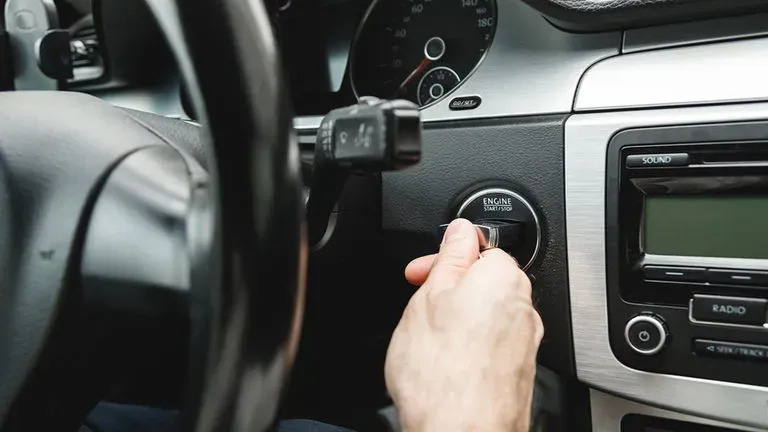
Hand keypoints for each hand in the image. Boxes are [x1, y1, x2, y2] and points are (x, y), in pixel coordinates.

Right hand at [385, 219, 542, 431]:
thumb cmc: (443, 373)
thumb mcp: (431, 295)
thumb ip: (450, 256)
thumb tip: (460, 231)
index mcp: (504, 277)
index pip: (478, 246)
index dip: (442, 258)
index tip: (422, 272)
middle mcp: (523, 307)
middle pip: (483, 282)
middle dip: (450, 289)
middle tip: (420, 304)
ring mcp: (524, 343)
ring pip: (485, 314)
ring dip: (458, 319)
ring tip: (428, 340)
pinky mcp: (518, 372)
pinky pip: (490, 344)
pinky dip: (468, 346)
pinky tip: (445, 364)